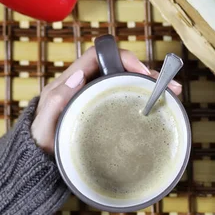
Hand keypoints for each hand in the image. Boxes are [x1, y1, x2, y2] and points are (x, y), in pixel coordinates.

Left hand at [31, 46, 182, 153]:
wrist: (40, 160)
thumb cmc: (41, 140)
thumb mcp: (44, 123)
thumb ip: (56, 101)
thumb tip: (77, 77)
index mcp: (72, 79)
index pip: (99, 55)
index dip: (122, 57)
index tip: (140, 71)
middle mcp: (88, 83)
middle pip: (119, 67)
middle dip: (146, 72)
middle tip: (168, 85)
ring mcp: (98, 97)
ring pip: (128, 82)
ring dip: (152, 84)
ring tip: (173, 93)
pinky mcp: (107, 110)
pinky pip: (128, 98)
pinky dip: (147, 99)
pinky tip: (162, 105)